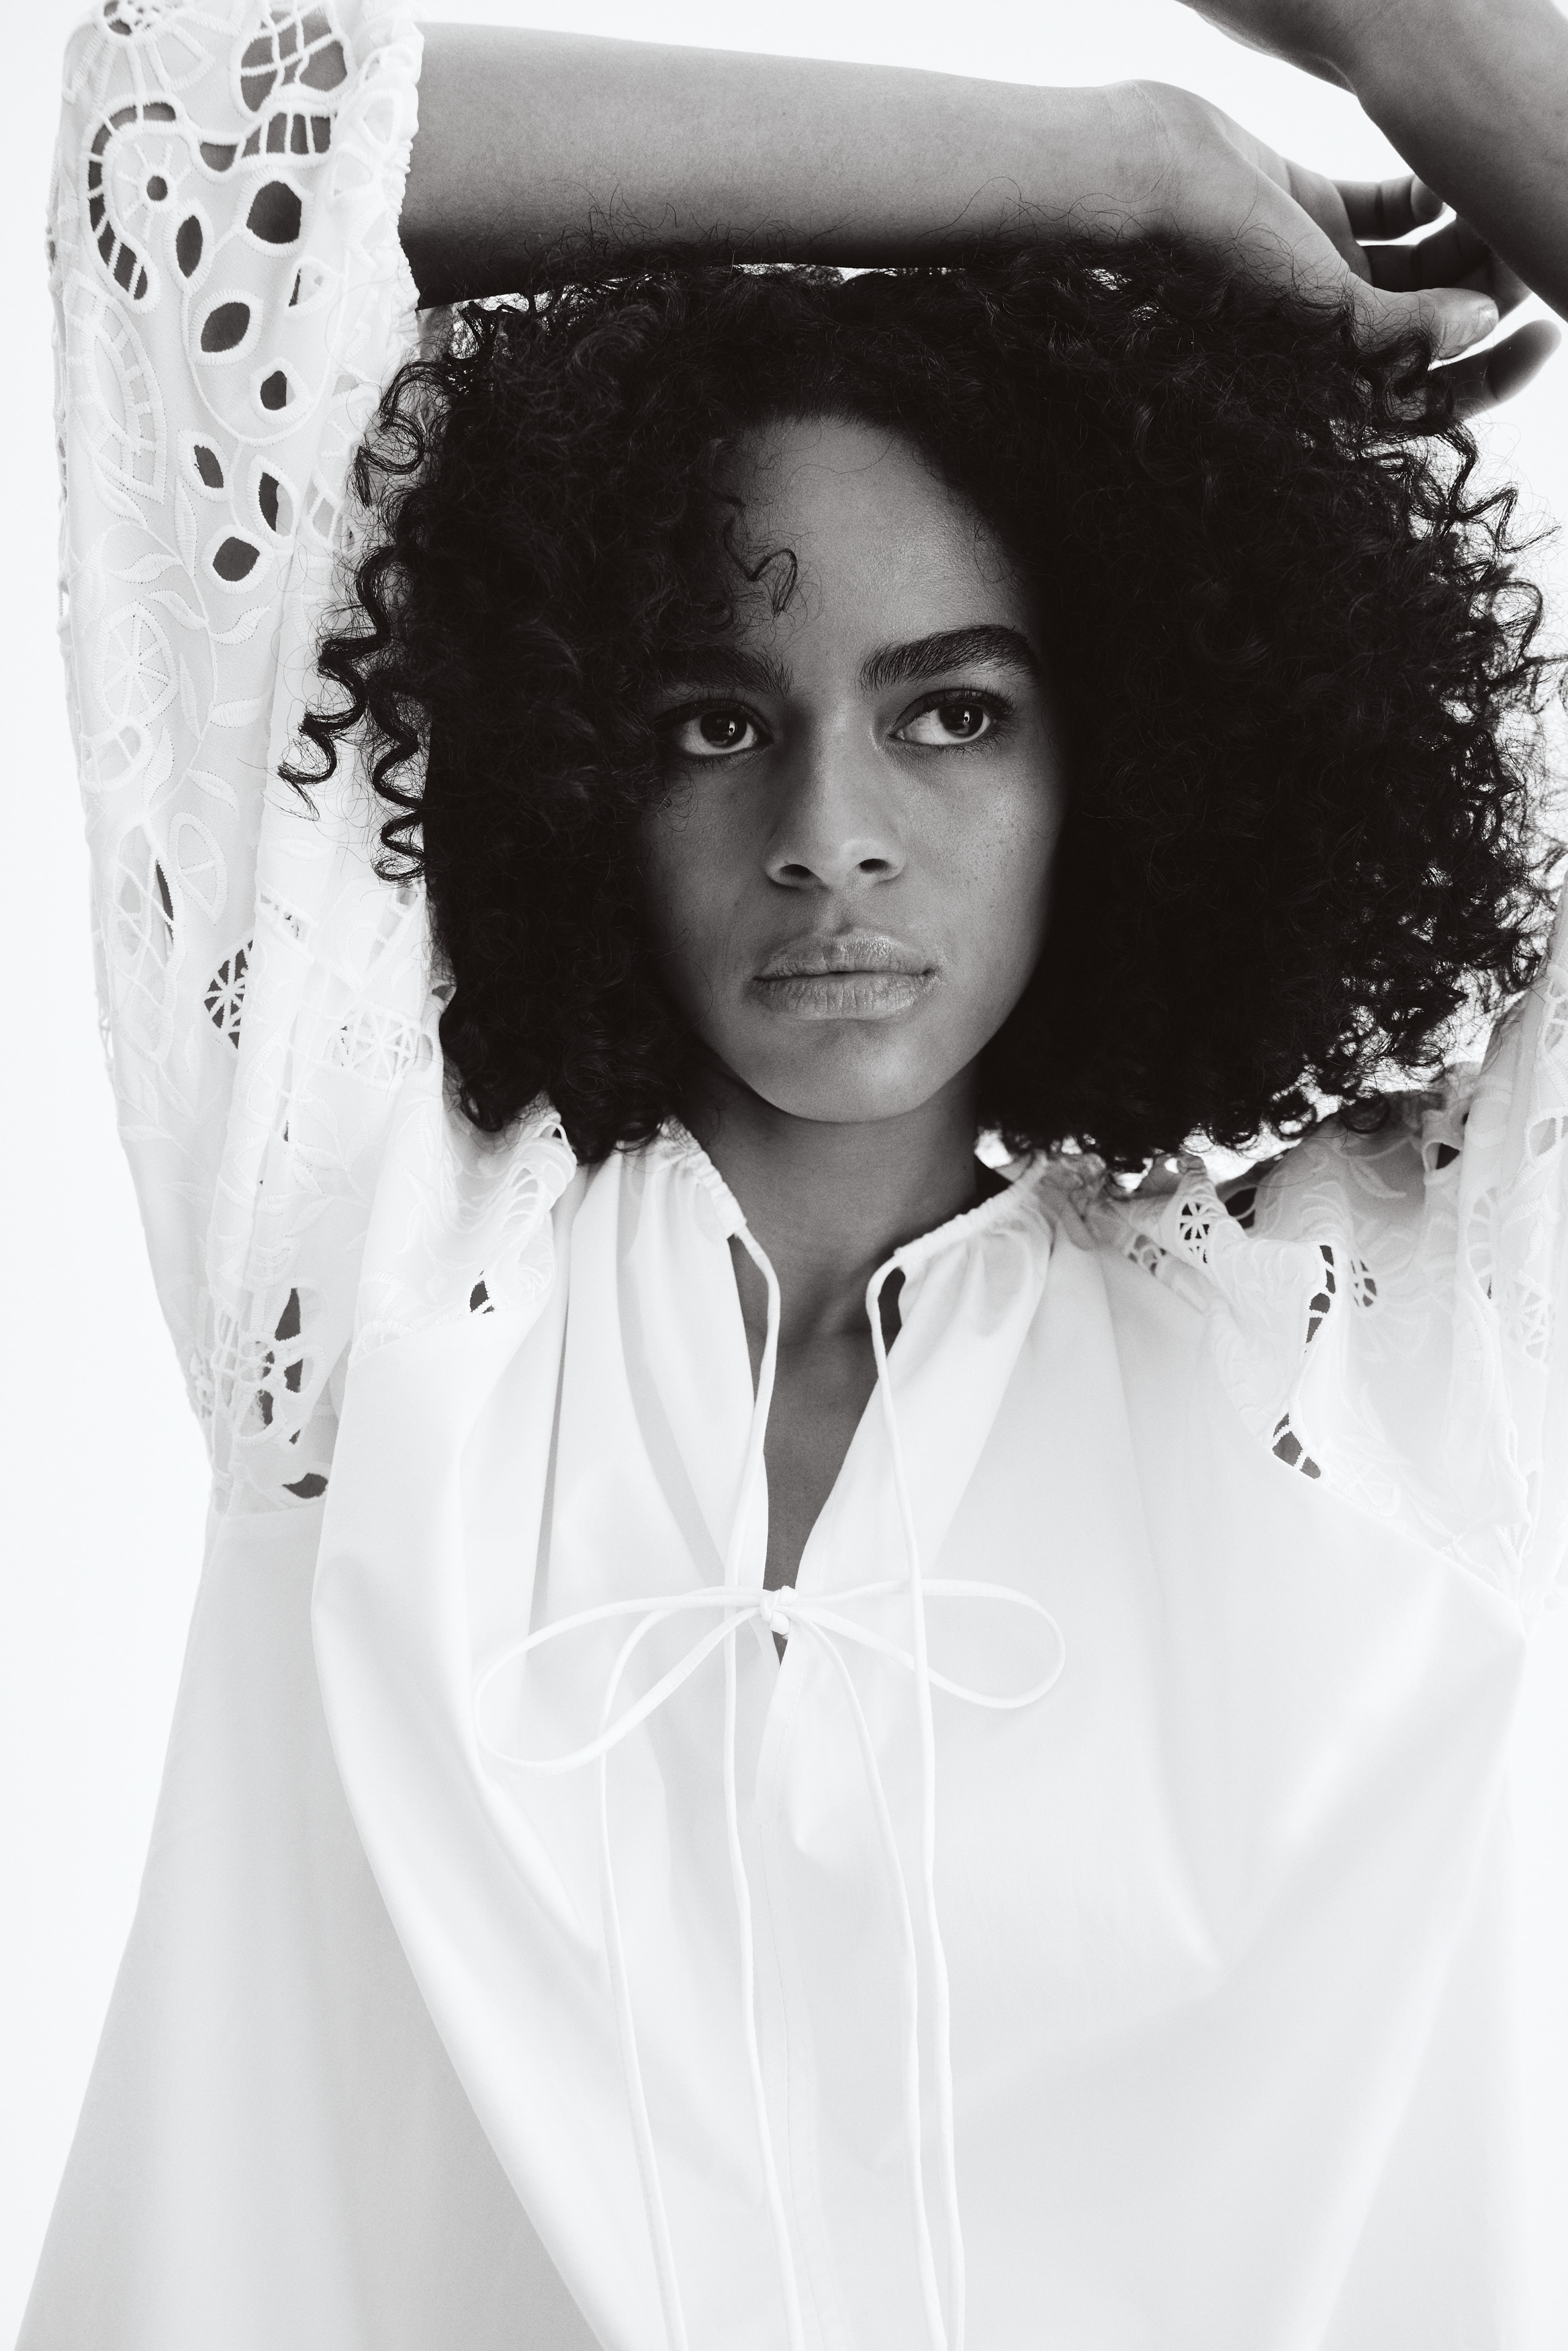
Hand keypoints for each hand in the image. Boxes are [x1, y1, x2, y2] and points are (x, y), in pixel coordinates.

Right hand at [1119, 78, 1558, 414]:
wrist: (1152, 182)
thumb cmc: (1224, 264)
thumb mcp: (1326, 313)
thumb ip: (1407, 332)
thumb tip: (1482, 325)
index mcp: (1328, 378)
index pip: (1430, 398)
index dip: (1494, 375)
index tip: (1544, 334)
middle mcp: (1328, 333)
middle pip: (1435, 326)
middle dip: (1489, 293)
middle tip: (1525, 248)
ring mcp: (1320, 271)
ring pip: (1419, 268)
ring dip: (1463, 245)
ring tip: (1491, 208)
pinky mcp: (1310, 212)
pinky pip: (1385, 212)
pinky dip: (1420, 201)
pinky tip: (1440, 184)